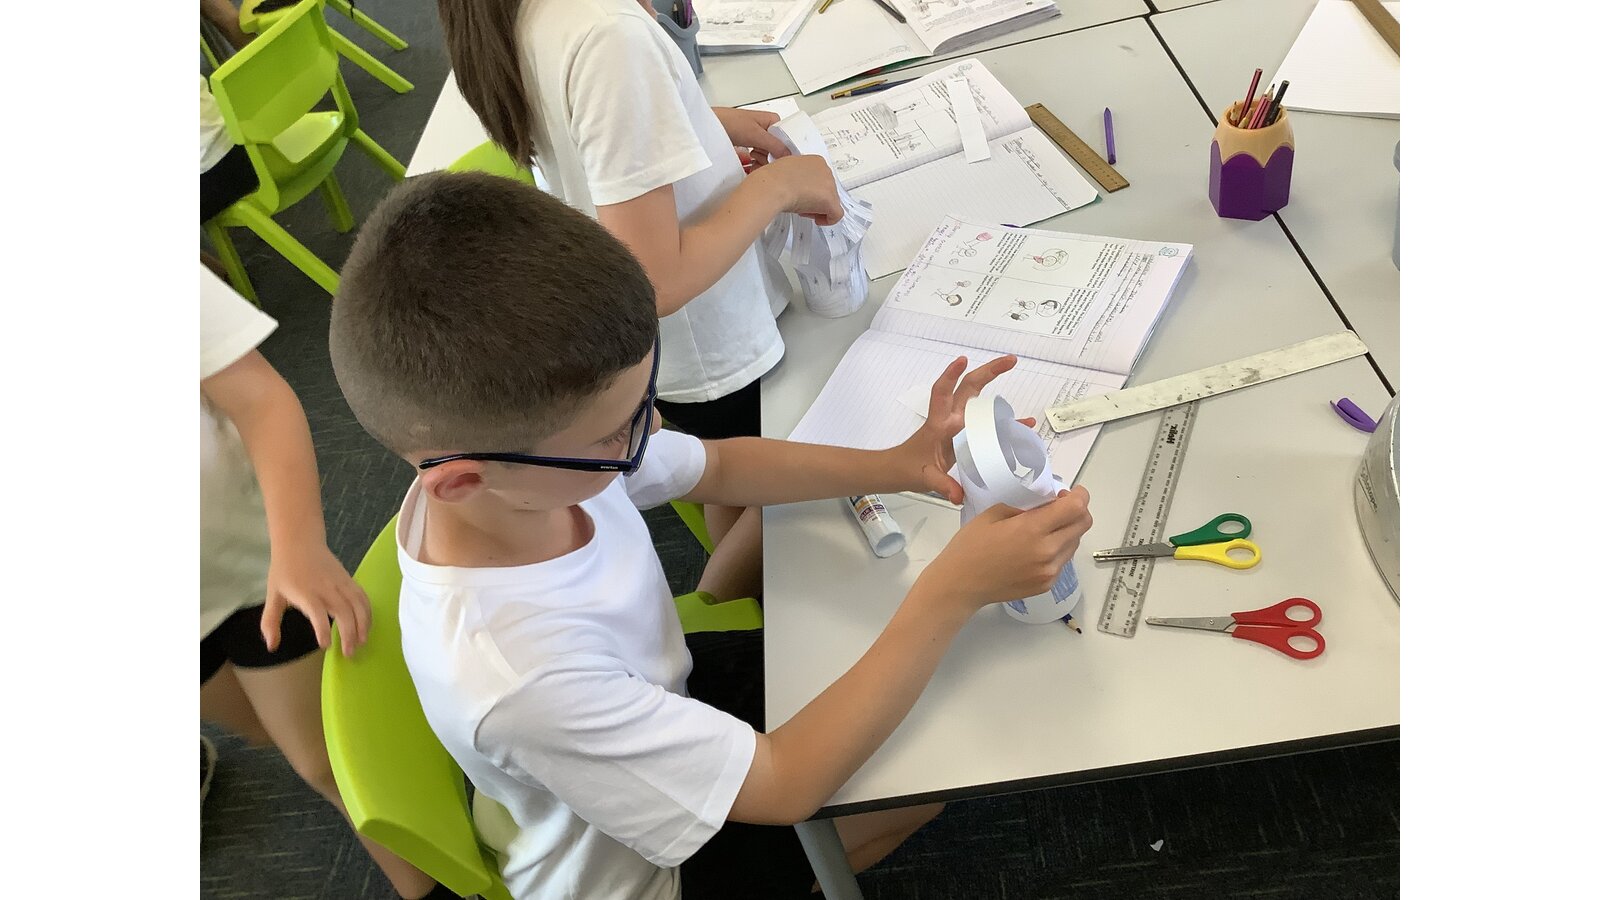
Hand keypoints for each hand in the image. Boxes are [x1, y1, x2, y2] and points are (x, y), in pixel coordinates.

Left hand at [261, 541, 371, 656]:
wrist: (299, 541)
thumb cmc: (285, 570)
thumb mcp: (273, 595)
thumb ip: (270, 621)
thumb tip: (272, 646)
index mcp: (305, 592)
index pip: (317, 612)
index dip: (323, 629)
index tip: (326, 646)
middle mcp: (326, 588)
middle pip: (344, 611)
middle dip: (349, 633)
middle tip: (349, 653)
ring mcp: (341, 583)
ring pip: (358, 604)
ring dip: (363, 624)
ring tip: (362, 642)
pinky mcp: (350, 579)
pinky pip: (363, 597)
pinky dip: (368, 612)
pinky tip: (366, 626)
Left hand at [711, 107, 791, 168]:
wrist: (709, 126)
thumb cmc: (730, 122)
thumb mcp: (756, 134)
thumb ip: (774, 145)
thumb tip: (789, 155)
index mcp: (773, 121)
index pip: (788, 140)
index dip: (784, 152)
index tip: (778, 161)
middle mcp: (768, 130)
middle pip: (778, 150)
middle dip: (771, 159)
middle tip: (761, 161)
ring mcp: (759, 138)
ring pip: (769, 156)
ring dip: (762, 163)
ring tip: (754, 162)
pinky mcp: (750, 146)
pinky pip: (759, 158)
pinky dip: (756, 164)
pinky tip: (751, 166)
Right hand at [757, 155, 844, 224]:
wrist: (773, 186)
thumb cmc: (774, 179)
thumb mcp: (788, 170)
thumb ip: (798, 176)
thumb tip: (798, 186)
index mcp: (817, 161)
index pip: (821, 179)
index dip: (812, 190)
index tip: (801, 194)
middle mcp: (826, 171)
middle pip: (827, 191)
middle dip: (816, 200)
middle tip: (801, 205)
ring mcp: (830, 185)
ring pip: (832, 202)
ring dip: (819, 209)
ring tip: (802, 210)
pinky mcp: (830, 200)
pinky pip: (836, 214)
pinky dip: (828, 220)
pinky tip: (816, 220)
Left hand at [891, 355, 1021, 503]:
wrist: (900, 470)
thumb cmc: (909, 468)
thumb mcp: (925, 478)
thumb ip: (943, 485)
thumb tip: (959, 495)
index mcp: (939, 425)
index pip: (942, 394)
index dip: (950, 376)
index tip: (963, 360)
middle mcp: (950, 419)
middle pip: (968, 388)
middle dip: (988, 371)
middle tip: (1011, 360)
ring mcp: (958, 425)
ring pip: (977, 400)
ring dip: (994, 386)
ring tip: (1014, 372)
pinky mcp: (964, 434)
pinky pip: (986, 424)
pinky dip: (1004, 422)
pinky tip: (1024, 424)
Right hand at [921, 487, 1092, 612]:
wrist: (961, 584)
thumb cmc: (971, 545)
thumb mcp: (994, 513)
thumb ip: (1025, 508)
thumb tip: (1046, 506)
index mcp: (1032, 529)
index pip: (1075, 508)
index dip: (1079, 496)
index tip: (1073, 493)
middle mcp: (1047, 551)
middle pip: (1083, 525)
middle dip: (1078, 511)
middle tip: (1060, 507)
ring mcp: (1049, 571)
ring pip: (1075, 543)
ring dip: (1067, 530)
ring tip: (1046, 529)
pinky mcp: (1046, 584)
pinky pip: (1063, 560)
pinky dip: (1057, 549)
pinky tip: (1037, 548)